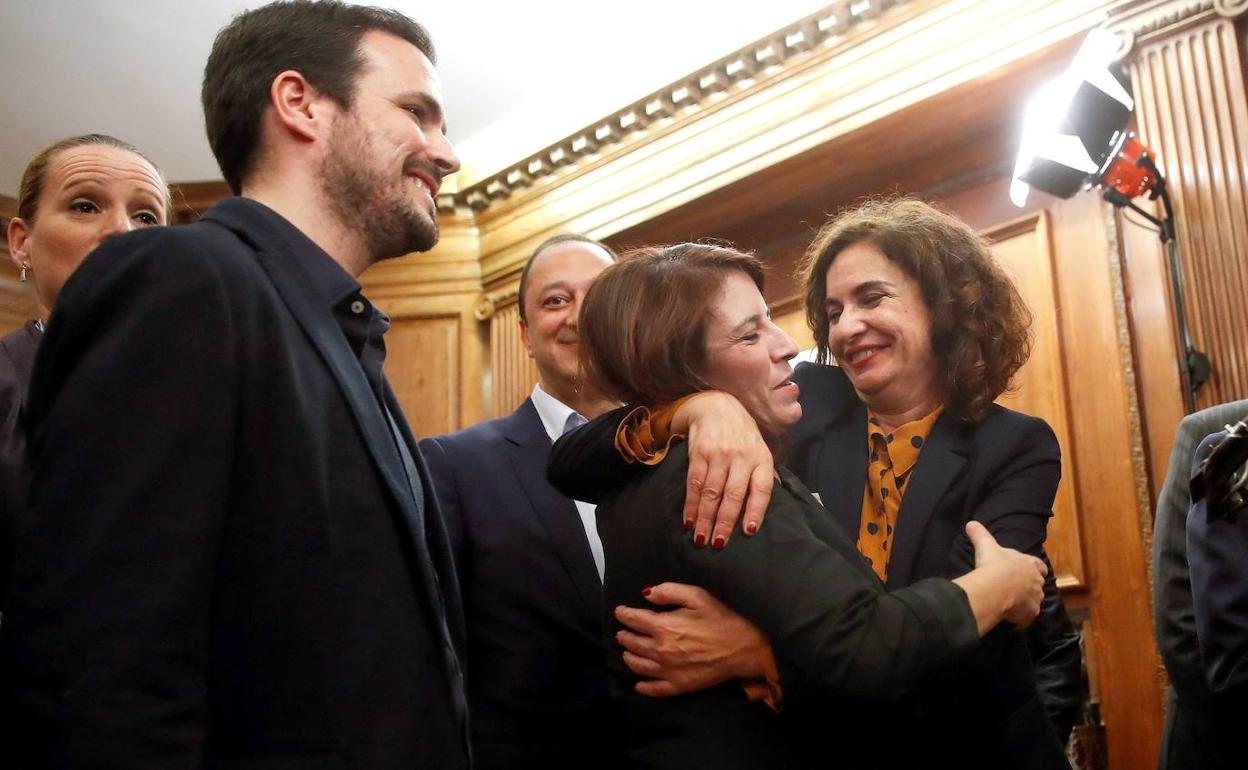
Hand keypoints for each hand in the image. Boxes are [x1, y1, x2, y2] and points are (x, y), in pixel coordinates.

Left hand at [614, 582, 767, 696]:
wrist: (743, 648)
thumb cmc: (722, 619)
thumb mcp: (697, 596)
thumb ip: (670, 591)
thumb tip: (647, 594)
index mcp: (663, 626)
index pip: (633, 619)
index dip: (623, 614)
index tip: (619, 611)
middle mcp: (660, 650)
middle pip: (632, 643)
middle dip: (624, 635)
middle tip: (622, 632)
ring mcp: (668, 670)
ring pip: (638, 665)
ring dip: (628, 657)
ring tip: (626, 652)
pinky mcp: (678, 686)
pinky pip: (654, 688)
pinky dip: (642, 687)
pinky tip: (638, 684)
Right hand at [673, 392, 774, 548]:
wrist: (716, 405)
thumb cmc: (742, 434)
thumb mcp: (760, 449)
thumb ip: (765, 475)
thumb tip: (773, 501)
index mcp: (761, 459)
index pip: (761, 488)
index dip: (755, 510)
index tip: (749, 531)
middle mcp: (742, 456)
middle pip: (733, 495)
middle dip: (724, 522)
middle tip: (717, 544)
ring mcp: (719, 454)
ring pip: (711, 492)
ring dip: (704, 518)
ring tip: (701, 538)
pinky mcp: (699, 452)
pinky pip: (694, 483)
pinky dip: (690, 504)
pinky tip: (688, 520)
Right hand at [965, 521, 1046, 628]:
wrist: (996, 587)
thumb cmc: (994, 564)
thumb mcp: (986, 545)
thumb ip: (979, 534)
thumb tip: (970, 523)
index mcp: (1030, 564)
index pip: (1039, 565)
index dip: (1036, 568)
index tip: (1032, 570)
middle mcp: (1037, 581)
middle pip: (1038, 585)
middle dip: (1030, 587)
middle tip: (1016, 589)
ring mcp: (1035, 599)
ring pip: (1034, 602)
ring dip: (1025, 603)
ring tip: (1011, 605)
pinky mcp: (1030, 614)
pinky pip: (1026, 618)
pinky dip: (1020, 619)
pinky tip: (1010, 620)